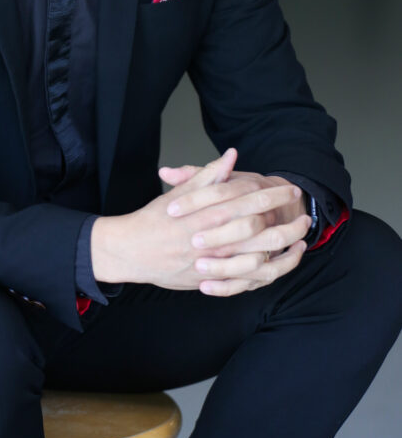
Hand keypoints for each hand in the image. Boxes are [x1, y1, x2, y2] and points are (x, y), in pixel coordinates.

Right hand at [91, 149, 309, 294]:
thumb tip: (231, 155)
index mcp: (206, 214)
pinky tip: (282, 264)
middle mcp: (212, 240)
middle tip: (305, 216)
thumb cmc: (154, 219)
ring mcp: (213, 264)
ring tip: (302, 241)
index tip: (290, 189)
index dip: (273, 195)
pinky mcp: (211, 282)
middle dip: (287, 224)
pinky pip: (247, 282)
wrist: (131, 250)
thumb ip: (208, 175)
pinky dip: (269, 274)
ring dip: (284, 251)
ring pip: (259, 261)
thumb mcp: (180, 193)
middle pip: (260, 232)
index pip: (248, 201)